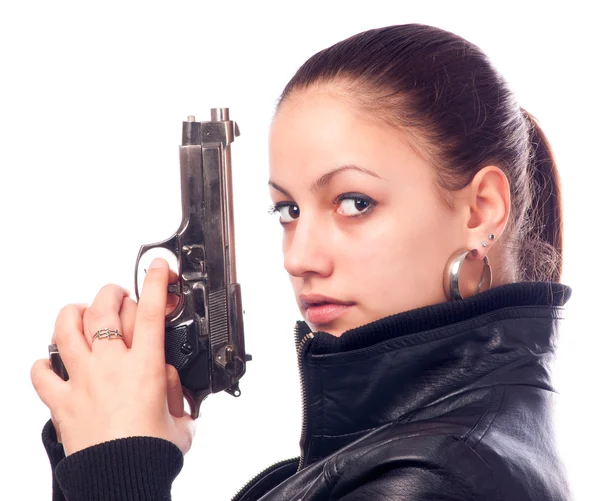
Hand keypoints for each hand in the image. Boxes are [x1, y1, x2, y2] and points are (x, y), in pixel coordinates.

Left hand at [31, 258, 194, 455]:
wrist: (120, 480)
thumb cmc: (151, 453)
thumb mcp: (181, 417)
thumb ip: (177, 392)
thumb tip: (169, 380)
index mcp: (144, 366)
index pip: (151, 311)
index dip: (156, 282)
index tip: (158, 267)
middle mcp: (110, 366)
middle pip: (103, 308)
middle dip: (112, 292)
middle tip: (119, 296)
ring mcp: (82, 380)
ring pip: (66, 328)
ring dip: (74, 313)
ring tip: (82, 314)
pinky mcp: (61, 401)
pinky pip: (41, 373)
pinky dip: (44, 363)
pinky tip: (53, 362)